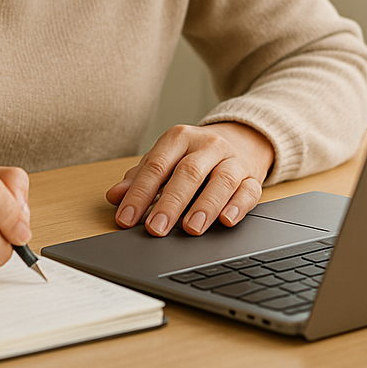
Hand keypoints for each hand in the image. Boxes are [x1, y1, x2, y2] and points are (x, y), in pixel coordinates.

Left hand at [105, 122, 273, 236]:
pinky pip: (249, 190)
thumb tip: (114, 196)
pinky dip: (238, 206)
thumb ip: (140, 177)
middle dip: (170, 203)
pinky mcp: (252, 176)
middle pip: (188, 173)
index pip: (156, 165)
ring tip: (191, 229)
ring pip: (220, 181)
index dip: (139, 193)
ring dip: (204, 206)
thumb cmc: (194, 155)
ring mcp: (232, 160)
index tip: (126, 219)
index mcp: (179, 138)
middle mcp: (206, 145)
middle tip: (156, 229)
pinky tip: (226, 220)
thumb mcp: (165, 159)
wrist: (240, 139)